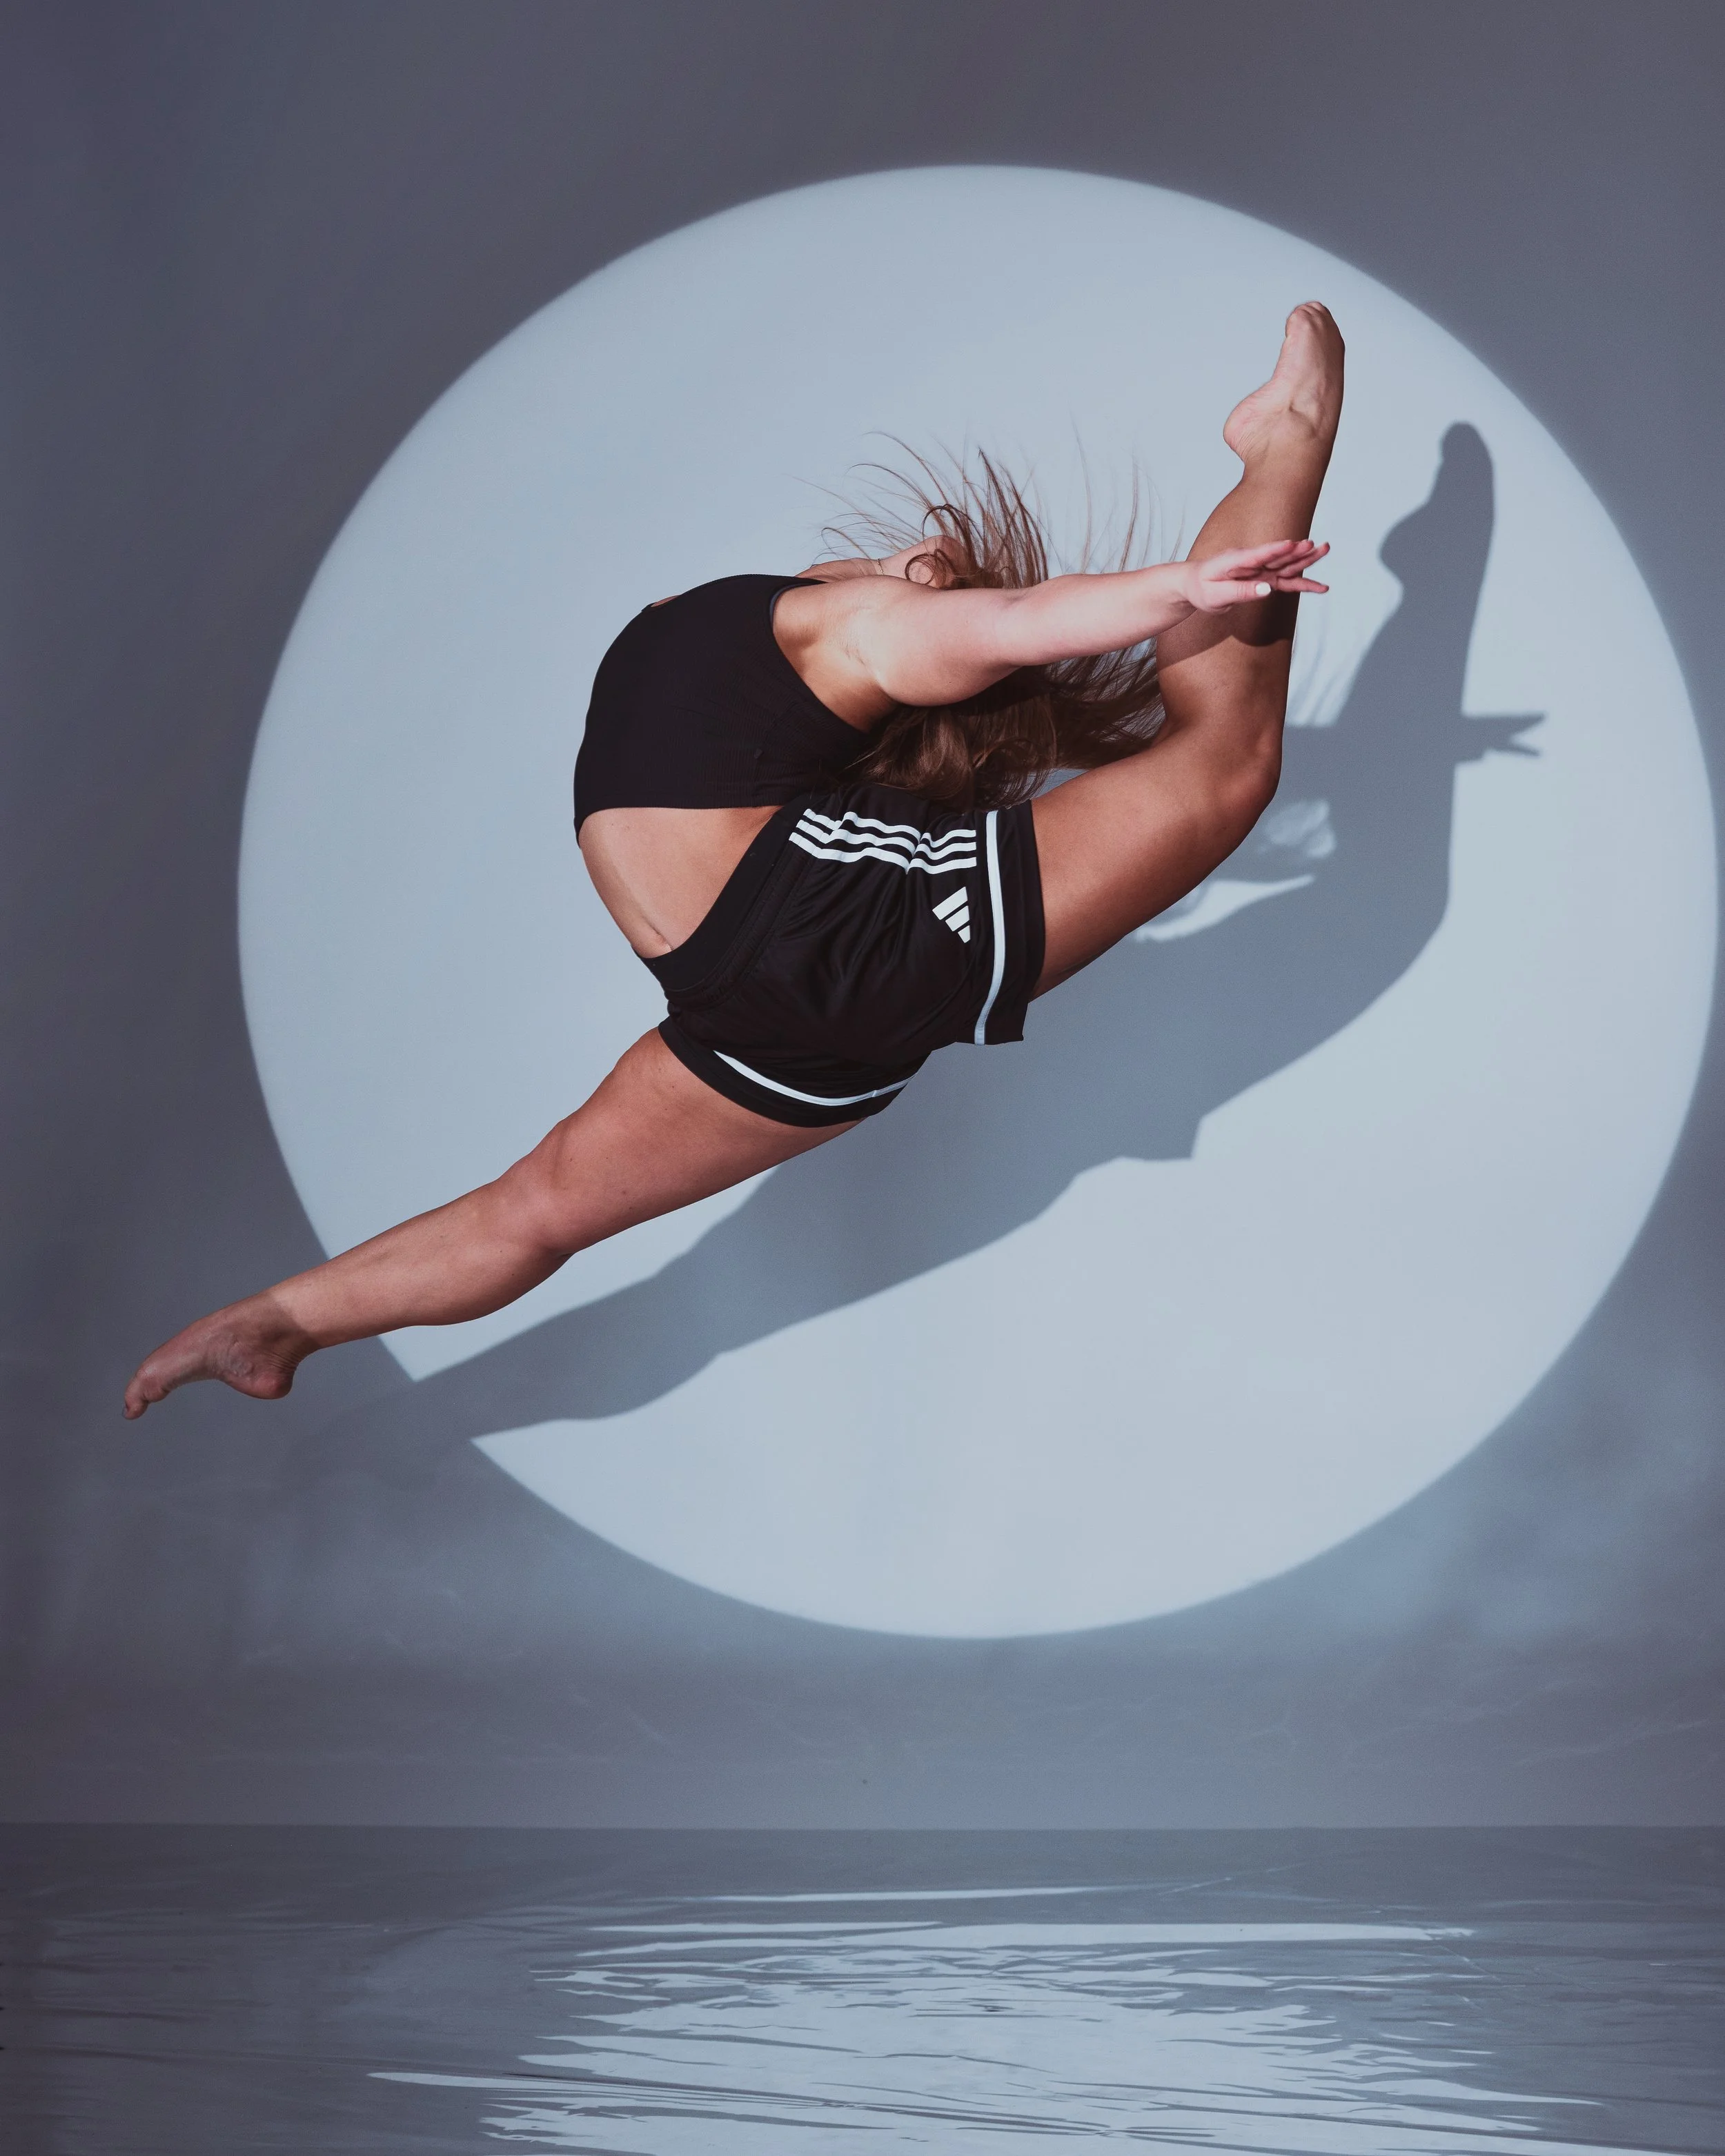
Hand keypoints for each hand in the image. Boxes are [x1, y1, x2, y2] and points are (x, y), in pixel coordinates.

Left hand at [1183, 539, 1329, 613]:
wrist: (1194, 584)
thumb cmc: (1201, 589)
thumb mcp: (1215, 595)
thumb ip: (1241, 591)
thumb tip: (1267, 590)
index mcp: (1236, 560)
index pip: (1259, 555)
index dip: (1276, 550)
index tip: (1293, 544)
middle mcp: (1252, 562)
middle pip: (1279, 557)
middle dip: (1300, 552)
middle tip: (1320, 545)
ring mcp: (1260, 569)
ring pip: (1287, 565)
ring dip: (1306, 560)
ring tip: (1326, 550)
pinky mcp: (1264, 578)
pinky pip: (1286, 582)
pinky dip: (1303, 584)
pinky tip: (1321, 587)